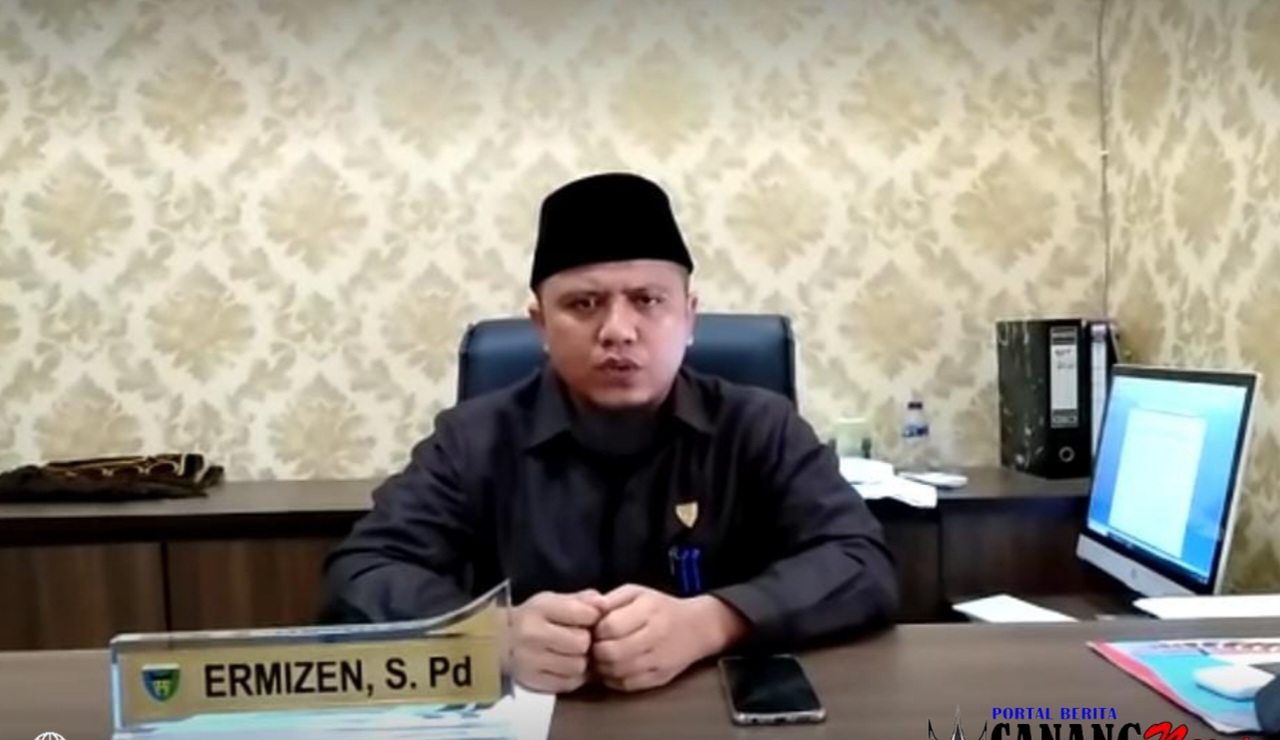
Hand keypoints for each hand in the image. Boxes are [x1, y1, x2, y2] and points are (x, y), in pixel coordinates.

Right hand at [511, 590, 607, 692]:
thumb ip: (581, 600)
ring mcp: (530, 661)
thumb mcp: (552, 600)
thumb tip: (604, 604)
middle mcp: (532, 634)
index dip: (593, 617)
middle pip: (581, 643)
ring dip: (581, 661)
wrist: (496, 642)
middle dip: (586, 642)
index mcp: (539, 608)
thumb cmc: (532, 618)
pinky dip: (573, 677)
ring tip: (572, 654)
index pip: (583, 613)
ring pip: (577, 666)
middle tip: (579, 639)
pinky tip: (565, 667)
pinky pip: (568, 684)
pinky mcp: (532, 682)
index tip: (588, 619)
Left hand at [591, 585, 747, 691]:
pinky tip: (613, 667)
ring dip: (602, 666)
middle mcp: (656, 636)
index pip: (610, 627)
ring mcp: (658, 661)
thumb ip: (610, 600)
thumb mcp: (636, 593)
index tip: (595, 627)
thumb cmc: (661, 607)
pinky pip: (626, 685)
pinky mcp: (659, 679)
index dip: (596, 629)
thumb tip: (587, 611)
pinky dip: (613, 679)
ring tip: (603, 655)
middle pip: (611, 653)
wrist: (697, 628)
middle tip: (595, 645)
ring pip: (617, 672)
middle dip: (596, 650)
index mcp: (649, 610)